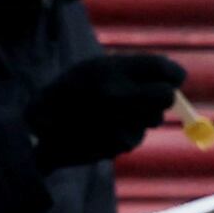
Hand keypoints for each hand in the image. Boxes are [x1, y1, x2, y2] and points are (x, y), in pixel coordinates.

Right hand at [23, 50, 190, 168]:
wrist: (39, 129)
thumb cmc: (69, 94)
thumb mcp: (93, 69)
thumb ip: (130, 70)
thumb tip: (173, 79)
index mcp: (111, 69)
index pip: (162, 68)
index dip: (173, 74)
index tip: (174, 78)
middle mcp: (118, 94)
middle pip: (166, 96)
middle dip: (165, 96)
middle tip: (156, 97)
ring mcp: (119, 121)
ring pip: (153, 119)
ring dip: (143, 117)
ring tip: (114, 114)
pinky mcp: (118, 144)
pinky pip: (137, 137)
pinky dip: (127, 133)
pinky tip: (105, 130)